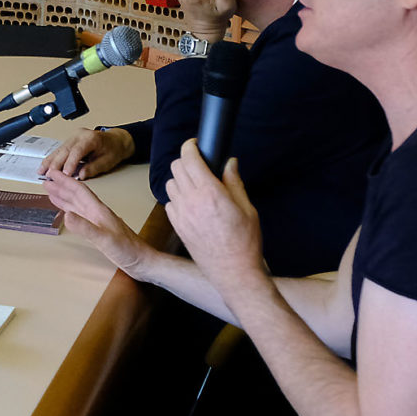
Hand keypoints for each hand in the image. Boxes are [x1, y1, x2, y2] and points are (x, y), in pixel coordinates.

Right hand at [38, 127, 132, 180]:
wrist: (115, 141)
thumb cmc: (112, 149)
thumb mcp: (107, 161)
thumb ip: (93, 168)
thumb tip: (81, 175)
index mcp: (91, 138)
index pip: (77, 151)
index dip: (70, 163)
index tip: (66, 174)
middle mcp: (80, 135)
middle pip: (65, 150)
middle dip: (56, 164)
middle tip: (49, 176)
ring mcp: (73, 137)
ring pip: (59, 149)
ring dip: (50, 162)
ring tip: (42, 172)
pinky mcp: (69, 141)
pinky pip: (59, 150)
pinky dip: (51, 159)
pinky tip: (44, 166)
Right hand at [42, 169, 153, 277]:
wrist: (142, 261)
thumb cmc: (127, 250)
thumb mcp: (104, 239)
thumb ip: (85, 227)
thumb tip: (66, 215)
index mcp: (99, 211)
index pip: (80, 191)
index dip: (65, 181)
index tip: (53, 173)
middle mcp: (98, 213)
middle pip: (77, 195)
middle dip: (62, 186)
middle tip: (47, 179)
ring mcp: (98, 221)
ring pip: (77, 204)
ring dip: (64, 197)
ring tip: (52, 191)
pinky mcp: (98, 230)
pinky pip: (80, 215)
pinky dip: (69, 210)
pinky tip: (66, 212)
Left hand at [164, 142, 266, 287]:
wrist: (232, 271)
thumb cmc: (245, 242)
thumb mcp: (247, 208)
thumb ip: (234, 182)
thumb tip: (229, 162)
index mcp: (210, 193)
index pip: (190, 159)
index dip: (190, 146)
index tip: (195, 144)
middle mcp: (191, 201)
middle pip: (176, 167)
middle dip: (186, 160)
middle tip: (198, 164)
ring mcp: (181, 214)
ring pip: (170, 183)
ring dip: (180, 179)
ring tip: (195, 184)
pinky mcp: (176, 226)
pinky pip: (169, 202)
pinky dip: (177, 197)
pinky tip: (191, 202)